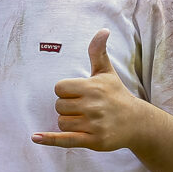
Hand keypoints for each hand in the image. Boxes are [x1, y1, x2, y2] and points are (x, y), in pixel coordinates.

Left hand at [32, 29, 140, 150]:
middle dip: (67, 107)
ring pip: (61, 122)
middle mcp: (93, 106)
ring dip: (69, 122)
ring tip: (86, 120)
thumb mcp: (106, 72)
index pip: (59, 88)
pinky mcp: (94, 141)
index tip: (78, 94)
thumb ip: (98, 52)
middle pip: (58, 106)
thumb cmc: (116, 94)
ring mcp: (94, 125)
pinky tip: (35, 137)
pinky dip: (49, 139)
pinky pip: (65, 140)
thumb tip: (103, 30)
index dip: (65, 92)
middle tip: (84, 108)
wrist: (136, 122)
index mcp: (93, 88)